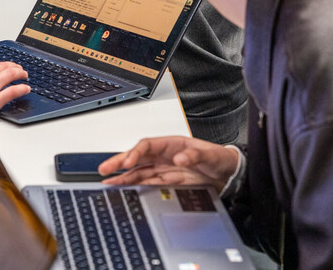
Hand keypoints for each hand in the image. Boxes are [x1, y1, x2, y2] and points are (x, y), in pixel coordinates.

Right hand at [99, 136, 239, 192]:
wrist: (228, 174)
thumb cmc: (219, 158)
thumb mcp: (210, 155)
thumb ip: (195, 156)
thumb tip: (180, 157)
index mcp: (171, 144)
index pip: (147, 146)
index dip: (135, 153)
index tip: (127, 162)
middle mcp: (164, 156)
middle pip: (137, 157)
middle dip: (119, 162)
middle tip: (104, 169)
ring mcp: (163, 169)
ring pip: (138, 172)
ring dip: (122, 177)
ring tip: (107, 183)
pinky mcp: (166, 182)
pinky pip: (146, 183)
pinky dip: (133, 187)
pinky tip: (123, 190)